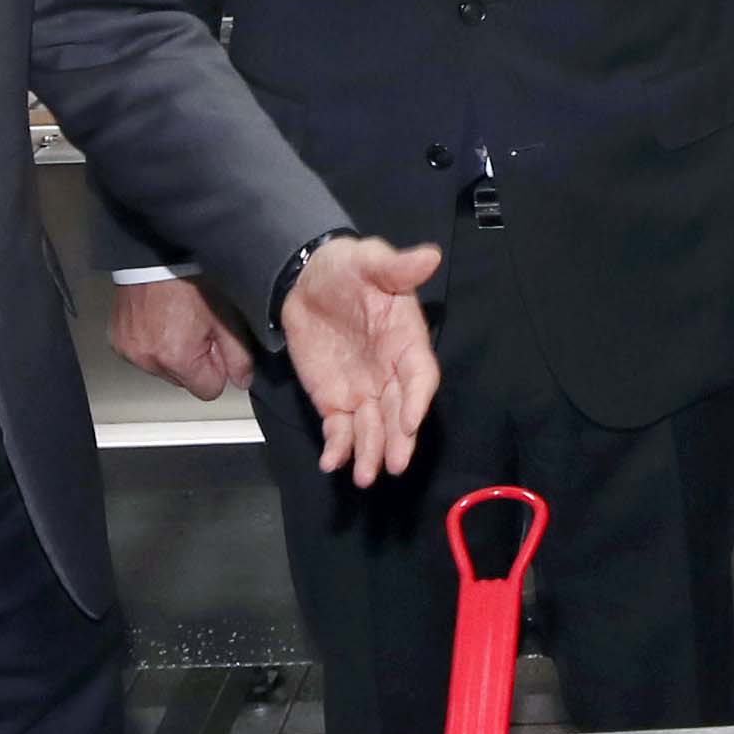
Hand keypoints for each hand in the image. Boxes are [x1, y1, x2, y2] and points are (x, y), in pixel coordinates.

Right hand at [112, 276, 252, 401]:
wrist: (158, 253)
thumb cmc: (191, 278)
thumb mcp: (227, 317)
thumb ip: (239, 356)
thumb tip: (241, 380)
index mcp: (176, 357)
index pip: (208, 391)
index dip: (217, 369)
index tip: (215, 345)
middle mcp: (148, 359)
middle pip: (184, 381)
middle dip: (194, 360)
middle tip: (197, 327)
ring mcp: (129, 350)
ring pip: (163, 369)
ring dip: (173, 352)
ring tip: (178, 320)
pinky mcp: (118, 340)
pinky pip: (144, 355)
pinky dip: (154, 343)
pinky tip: (160, 320)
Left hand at [280, 236, 444, 486]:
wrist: (305, 281)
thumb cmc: (345, 269)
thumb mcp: (368, 259)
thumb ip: (396, 266)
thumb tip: (429, 256)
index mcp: (406, 341)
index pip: (420, 376)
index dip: (418, 400)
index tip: (409, 421)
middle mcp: (389, 373)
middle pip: (399, 412)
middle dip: (398, 440)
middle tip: (394, 464)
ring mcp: (363, 390)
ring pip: (372, 428)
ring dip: (370, 452)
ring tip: (364, 476)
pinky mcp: (334, 400)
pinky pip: (340, 429)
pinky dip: (337, 448)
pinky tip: (331, 463)